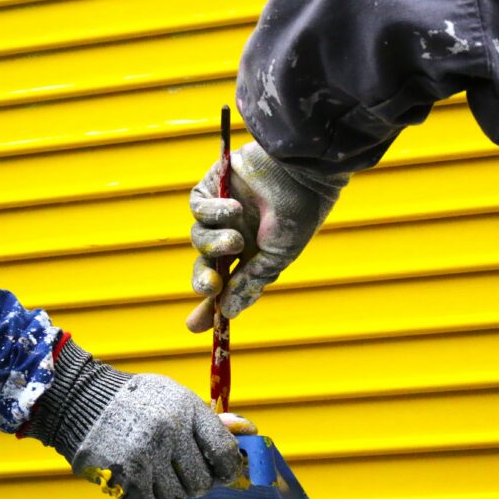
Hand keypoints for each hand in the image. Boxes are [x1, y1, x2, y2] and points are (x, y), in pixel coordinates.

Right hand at [25, 338, 247, 498]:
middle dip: (194, 481)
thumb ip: (210, 420)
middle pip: (202, 482)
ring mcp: (145, 456)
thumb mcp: (176, 398)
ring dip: (167, 489)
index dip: (227, 469)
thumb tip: (249, 431)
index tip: (221, 472)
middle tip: (179, 469)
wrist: (83, 401)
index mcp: (186, 410)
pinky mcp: (123, 476)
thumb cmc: (137, 401)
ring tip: (154, 468)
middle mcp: (169, 432)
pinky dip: (145, 497)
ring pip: (176, 497)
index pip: (225, 453)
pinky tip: (136, 477)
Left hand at [186, 142, 348, 331]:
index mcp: (252, 254)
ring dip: (214, 244)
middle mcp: (234, 234)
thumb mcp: (277, 256)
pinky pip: (199, 208)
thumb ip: (250, 282)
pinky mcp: (213, 186)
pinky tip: (234, 208)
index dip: (209, 306)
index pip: (225, 284)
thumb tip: (228, 313)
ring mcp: (222, 211)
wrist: (303, 170)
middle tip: (211, 287)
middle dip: (204, 280)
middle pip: (205, 266)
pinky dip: (212, 213)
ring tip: (235, 239)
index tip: (195, 327)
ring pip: (200, 239)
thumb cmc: (298, 213)